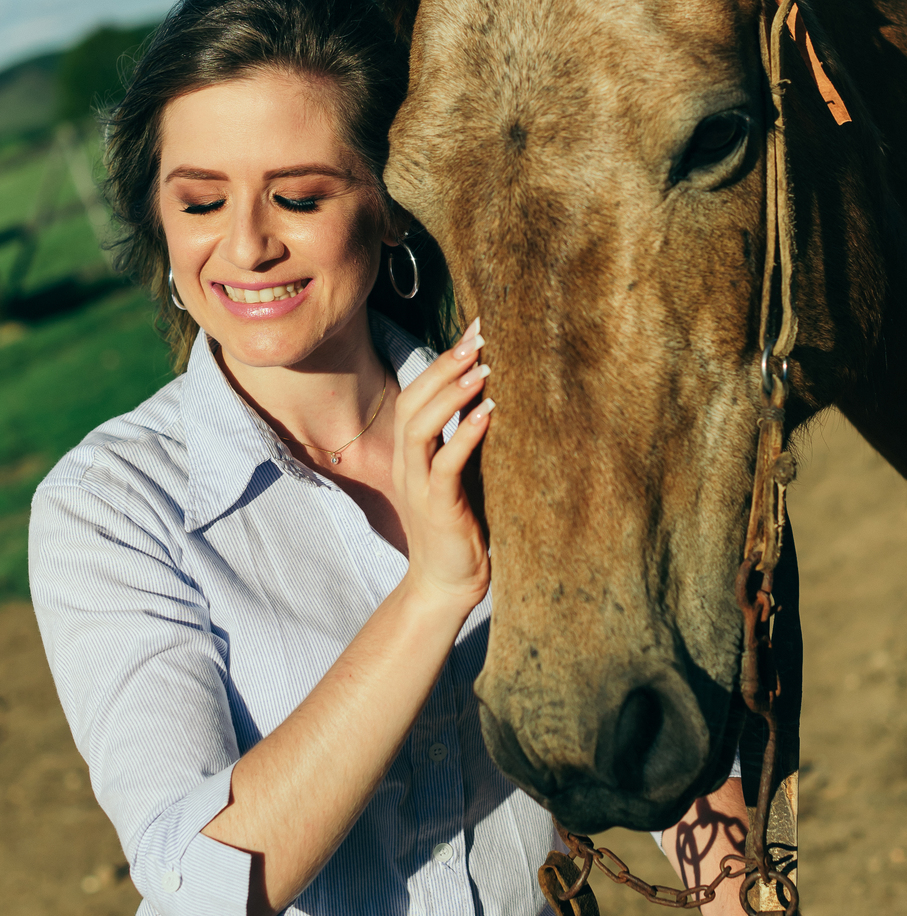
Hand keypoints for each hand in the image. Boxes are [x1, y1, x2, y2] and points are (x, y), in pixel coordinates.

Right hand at [392, 318, 492, 613]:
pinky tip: (487, 415)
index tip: (474, 329)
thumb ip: (465, 439)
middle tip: (478, 338)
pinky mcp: (437, 509)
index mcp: (410, 455)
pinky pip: (444, 466)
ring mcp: (418, 487)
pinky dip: (464, 437)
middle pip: (413, 402)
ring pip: (420, 429)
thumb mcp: (459, 475)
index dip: (442, 360)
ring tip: (481, 369)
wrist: (446, 586)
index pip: (417, 394)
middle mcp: (407, 465)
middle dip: (444, 366)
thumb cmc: (458, 528)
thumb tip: (489, 397)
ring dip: (451, 395)